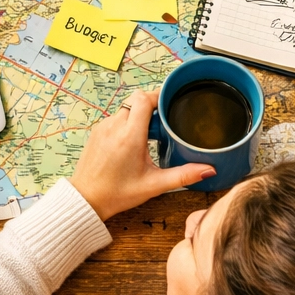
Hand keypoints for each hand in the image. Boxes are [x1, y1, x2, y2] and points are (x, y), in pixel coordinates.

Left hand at [69, 90, 213, 220]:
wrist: (86, 199)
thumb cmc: (118, 193)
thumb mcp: (154, 185)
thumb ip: (183, 175)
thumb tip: (208, 170)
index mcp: (130, 136)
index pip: (144, 99)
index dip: (159, 96)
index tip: (172, 101)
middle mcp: (115, 126)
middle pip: (136, 99)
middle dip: (152, 104)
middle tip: (165, 118)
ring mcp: (103, 126)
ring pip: (126, 107)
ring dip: (139, 113)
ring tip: (152, 131)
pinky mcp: (97, 130)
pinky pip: (116, 117)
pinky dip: (127, 121)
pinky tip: (135, 138)